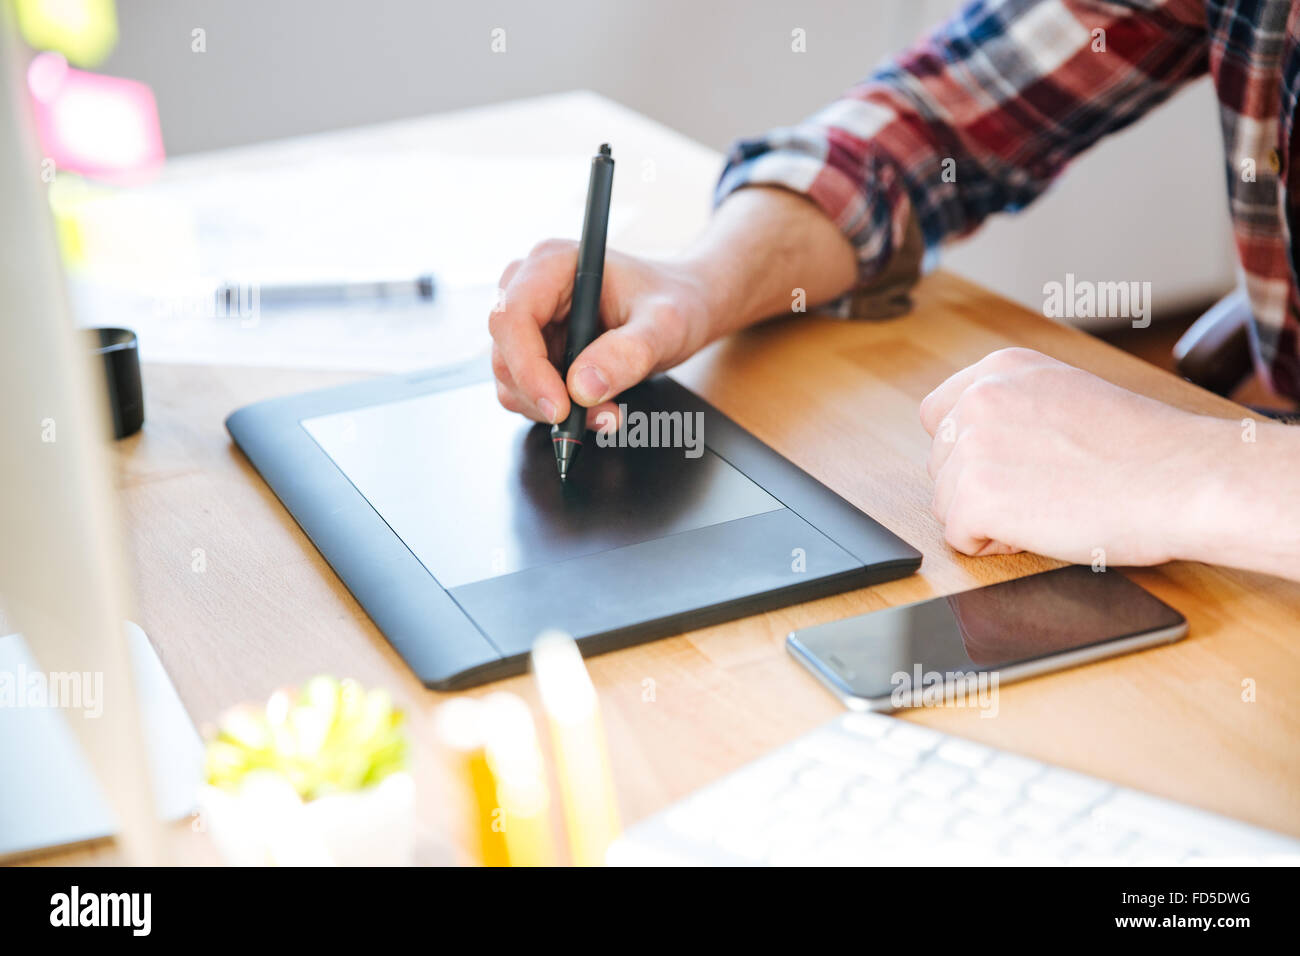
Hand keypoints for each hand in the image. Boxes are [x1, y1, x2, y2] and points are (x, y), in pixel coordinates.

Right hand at [489, 240, 714, 426]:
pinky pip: (527, 391)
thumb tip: (582, 388)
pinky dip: (558, 410)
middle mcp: (530, 287)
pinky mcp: (536, 349)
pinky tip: (597, 408)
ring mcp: (530, 320)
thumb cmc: (676, 302)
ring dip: (553, 410)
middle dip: (545, 397)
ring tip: (608, 412)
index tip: (560, 407)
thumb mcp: (664, 326)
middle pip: (505, 354)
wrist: (685, 308)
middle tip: (599, 417)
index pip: (512, 317)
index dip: (527, 367)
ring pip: (511, 380)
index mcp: (552, 264)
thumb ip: (627, 353)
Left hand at [919, 347, 1222, 565]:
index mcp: (1001, 369)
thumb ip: (1015, 407)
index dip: (968, 453)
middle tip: (1044, 493)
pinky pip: (958, 538)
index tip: (1010, 467)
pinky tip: (1042, 530)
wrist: (1184, 479)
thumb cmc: (1144, 448)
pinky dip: (993, 547)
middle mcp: (979, 399)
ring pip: (946, 504)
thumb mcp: (1068, 396)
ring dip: (989, 519)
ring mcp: (973, 447)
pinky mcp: (975, 498)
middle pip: (941, 465)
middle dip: (979, 489)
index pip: (939, 417)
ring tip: (1050, 509)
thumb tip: (973, 440)